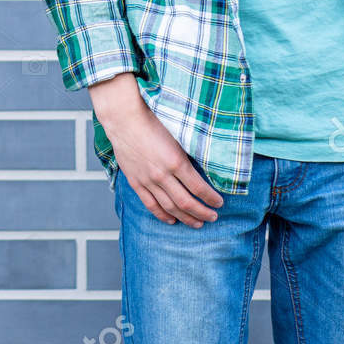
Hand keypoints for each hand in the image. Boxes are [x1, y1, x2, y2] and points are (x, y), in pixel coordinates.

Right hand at [89, 71, 223, 225]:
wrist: (124, 120)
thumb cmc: (152, 122)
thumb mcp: (177, 135)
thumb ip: (189, 154)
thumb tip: (206, 168)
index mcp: (176, 161)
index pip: (199, 188)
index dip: (211, 198)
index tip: (219, 203)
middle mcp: (163, 175)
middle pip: (186, 202)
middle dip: (203, 212)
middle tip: (213, 217)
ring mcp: (148, 181)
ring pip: (170, 207)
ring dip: (186, 218)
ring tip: (197, 223)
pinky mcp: (136, 182)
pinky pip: (151, 205)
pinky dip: (162, 215)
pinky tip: (172, 220)